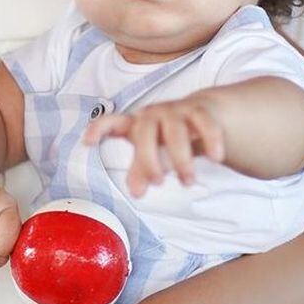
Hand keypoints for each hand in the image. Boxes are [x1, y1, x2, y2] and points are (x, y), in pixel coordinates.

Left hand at [84, 96, 224, 196]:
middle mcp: (152, 114)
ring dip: (181, 157)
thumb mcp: (152, 154)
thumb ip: (141, 170)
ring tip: (188, 181)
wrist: (202, 114)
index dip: (98, 129)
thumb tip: (136, 193)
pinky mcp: (200, 111)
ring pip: (176, 129)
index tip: (87, 142)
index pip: (111, 122)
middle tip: (158, 182)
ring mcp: (176, 110)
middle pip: (145, 130)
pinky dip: (210, 140)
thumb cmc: (167, 138)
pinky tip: (216, 158)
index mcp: (134, 124)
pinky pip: (204, 123)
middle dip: (149, 158)